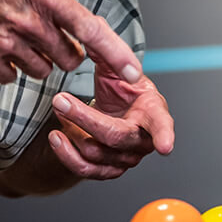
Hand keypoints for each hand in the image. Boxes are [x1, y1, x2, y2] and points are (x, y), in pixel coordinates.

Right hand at [0, 0, 141, 84]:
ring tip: (21, 33)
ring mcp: (4, 44)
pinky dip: (11, 66)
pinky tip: (0, 43)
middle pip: (70, 57)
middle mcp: (27, 22)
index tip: (134, 70)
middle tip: (51, 30)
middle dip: (68, 48)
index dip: (116, 53)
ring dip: (40, 58)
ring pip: (42, 69)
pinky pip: (12, 76)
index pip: (90, 30)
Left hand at [42, 68, 175, 180]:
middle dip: (85, 119)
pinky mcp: (109, 170)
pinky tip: (57, 136)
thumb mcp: (115, 68)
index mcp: (153, 110)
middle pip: (116, 136)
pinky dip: (66, 154)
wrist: (111, 110)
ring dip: (71, 129)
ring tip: (58, 109)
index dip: (164, 135)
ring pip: (96, 153)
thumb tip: (110, 51)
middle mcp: (143, 139)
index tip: (165, 146)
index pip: (161, 124)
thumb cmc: (119, 88)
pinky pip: (86, 170)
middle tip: (60, 100)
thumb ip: (112, 57)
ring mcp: (127, 158)